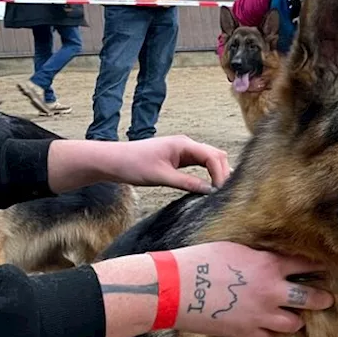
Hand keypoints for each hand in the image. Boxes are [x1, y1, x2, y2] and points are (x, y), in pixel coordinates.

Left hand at [48, 137, 230, 194]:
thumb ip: (187, 183)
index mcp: (184, 144)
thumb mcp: (161, 177)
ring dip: (217, 172)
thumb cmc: (132, 165)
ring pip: (210, 158)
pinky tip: (208, 185)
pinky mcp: (178, 157)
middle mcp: (186, 144)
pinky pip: (200, 163)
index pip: (213, 157)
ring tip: (220, 190)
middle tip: (225, 192)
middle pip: (216, 155)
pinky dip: (208, 172)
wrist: (112, 161)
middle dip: (223, 172)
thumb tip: (209, 191)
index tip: (221, 191)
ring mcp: (183, 150)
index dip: (221, 174)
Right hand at [93, 242, 334, 336]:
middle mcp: (273, 291)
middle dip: (322, 299)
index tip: (330, 269)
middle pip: (311, 299)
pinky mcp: (245, 333)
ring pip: (293, 324)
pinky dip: (268, 333)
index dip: (321, 268)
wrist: (176, 288)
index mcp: (271, 265)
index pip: (308, 265)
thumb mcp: (237, 249)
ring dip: (294, 319)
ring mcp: (261, 315)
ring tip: (293, 316)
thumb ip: (260, 257)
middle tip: (326, 299)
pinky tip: (264, 327)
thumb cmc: (201, 261)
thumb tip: (272, 258)